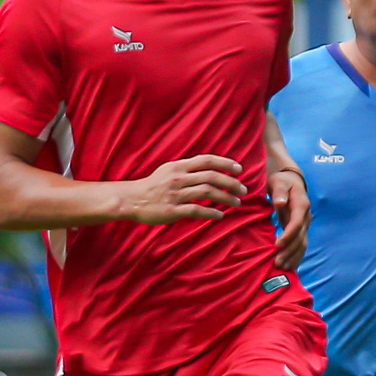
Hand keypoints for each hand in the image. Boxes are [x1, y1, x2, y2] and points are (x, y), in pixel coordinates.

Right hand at [126, 154, 246, 223]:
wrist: (131, 200)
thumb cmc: (153, 186)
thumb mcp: (169, 171)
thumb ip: (187, 169)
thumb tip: (209, 170)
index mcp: (179, 166)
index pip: (206, 160)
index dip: (225, 163)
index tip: (239, 169)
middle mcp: (178, 178)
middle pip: (211, 177)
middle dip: (231, 182)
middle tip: (243, 189)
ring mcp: (175, 194)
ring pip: (207, 193)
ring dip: (225, 198)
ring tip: (237, 203)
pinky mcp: (172, 210)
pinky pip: (196, 210)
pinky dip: (211, 213)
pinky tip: (220, 215)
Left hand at [268, 166, 308, 269]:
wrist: (291, 181)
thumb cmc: (282, 181)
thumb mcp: (278, 181)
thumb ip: (279, 191)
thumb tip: (280, 202)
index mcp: (301, 205)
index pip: (297, 223)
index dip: (288, 235)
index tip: (277, 245)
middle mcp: (305, 217)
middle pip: (300, 237)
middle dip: (290, 251)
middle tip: (277, 263)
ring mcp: (304, 224)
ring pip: (302, 244)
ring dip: (293, 257)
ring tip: (281, 268)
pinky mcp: (300, 229)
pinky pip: (300, 245)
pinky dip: (295, 256)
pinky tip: (289, 266)